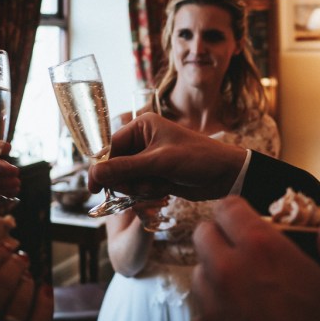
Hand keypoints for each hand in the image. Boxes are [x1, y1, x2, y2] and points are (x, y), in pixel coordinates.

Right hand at [88, 113, 246, 200]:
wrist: (225, 175)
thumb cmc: (197, 159)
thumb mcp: (159, 162)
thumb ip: (125, 168)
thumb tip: (94, 174)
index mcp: (142, 126)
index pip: (110, 148)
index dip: (101, 168)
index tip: (94, 188)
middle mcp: (143, 140)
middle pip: (116, 166)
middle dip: (128, 181)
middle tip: (143, 186)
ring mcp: (149, 159)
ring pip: (127, 180)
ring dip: (140, 188)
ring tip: (161, 186)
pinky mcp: (156, 175)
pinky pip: (139, 188)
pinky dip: (149, 193)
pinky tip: (166, 189)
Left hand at [189, 196, 319, 320]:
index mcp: (261, 249)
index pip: (227, 207)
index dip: (237, 211)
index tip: (247, 220)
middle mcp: (227, 271)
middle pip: (203, 234)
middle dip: (221, 237)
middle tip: (244, 252)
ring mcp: (211, 305)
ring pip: (198, 272)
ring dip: (215, 274)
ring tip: (245, 291)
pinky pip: (199, 311)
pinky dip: (213, 312)